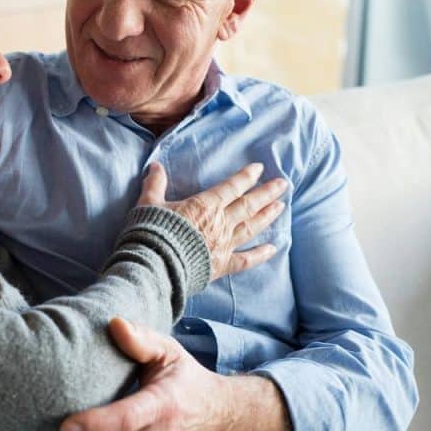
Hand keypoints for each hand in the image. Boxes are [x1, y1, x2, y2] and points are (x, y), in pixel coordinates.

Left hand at [61, 318, 288, 430]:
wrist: (216, 409)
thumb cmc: (183, 377)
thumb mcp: (168, 350)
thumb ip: (141, 339)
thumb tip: (114, 323)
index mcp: (162, 404)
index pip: (127, 418)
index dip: (96, 423)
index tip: (67, 423)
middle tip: (57, 426)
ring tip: (67, 430)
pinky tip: (83, 430)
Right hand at [137, 162, 286, 279]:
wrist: (154, 265)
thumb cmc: (151, 232)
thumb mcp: (148, 203)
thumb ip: (155, 184)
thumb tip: (155, 165)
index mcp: (204, 205)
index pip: (231, 187)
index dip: (246, 176)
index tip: (260, 168)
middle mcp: (220, 223)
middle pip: (248, 205)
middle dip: (267, 193)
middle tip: (283, 184)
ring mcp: (224, 245)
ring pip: (251, 227)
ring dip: (267, 216)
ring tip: (281, 206)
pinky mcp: (222, 265)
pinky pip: (246, 260)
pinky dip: (261, 254)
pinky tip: (273, 248)